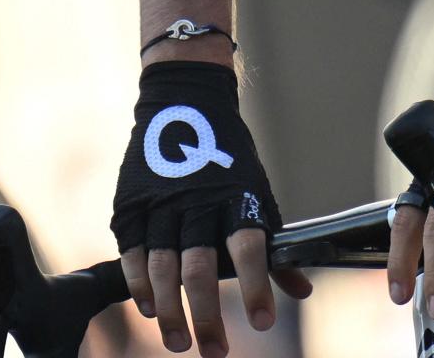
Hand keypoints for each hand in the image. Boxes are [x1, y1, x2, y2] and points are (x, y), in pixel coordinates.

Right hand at [112, 61, 308, 356]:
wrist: (183, 102)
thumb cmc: (228, 156)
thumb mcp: (257, 191)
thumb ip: (272, 244)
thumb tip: (302, 291)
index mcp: (236, 197)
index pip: (248, 248)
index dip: (255, 286)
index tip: (262, 323)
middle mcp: (197, 202)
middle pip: (200, 266)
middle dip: (207, 314)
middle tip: (216, 351)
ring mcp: (161, 203)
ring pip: (162, 265)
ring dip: (170, 310)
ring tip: (179, 342)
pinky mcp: (131, 205)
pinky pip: (133, 252)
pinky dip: (139, 283)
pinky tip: (149, 308)